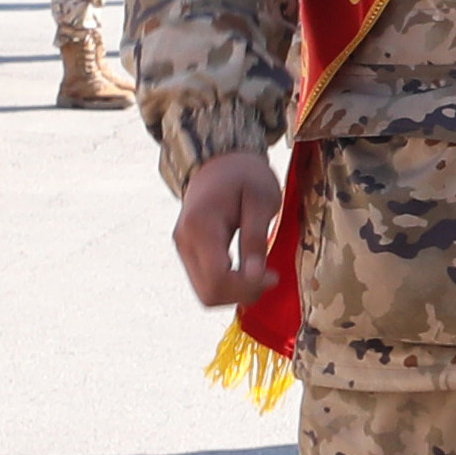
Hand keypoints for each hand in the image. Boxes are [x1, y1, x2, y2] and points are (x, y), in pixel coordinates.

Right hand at [170, 149, 284, 306]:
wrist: (219, 160)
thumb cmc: (245, 175)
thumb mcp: (261, 200)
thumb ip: (256, 237)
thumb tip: (255, 276)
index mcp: (201, 226)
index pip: (217, 278)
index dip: (246, 287)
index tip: (273, 275)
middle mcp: (185, 241)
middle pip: (208, 293)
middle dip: (241, 294)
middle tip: (269, 277)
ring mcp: (183, 248)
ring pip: (205, 292)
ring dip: (235, 292)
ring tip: (259, 273)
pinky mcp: (188, 251)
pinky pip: (205, 281)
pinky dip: (227, 284)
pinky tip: (247, 270)